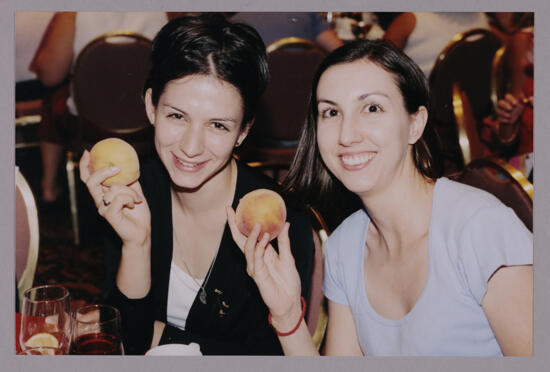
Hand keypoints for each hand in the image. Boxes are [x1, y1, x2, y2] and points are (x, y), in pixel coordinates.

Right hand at [80, 150, 150, 245]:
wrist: (142, 230)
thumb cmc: (137, 211)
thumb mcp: (134, 190)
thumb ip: (128, 178)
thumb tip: (127, 162)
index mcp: (102, 193)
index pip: (88, 178)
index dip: (84, 165)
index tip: (87, 152)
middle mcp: (99, 200)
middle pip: (91, 181)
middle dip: (103, 172)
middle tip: (117, 167)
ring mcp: (102, 208)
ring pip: (113, 188)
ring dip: (130, 191)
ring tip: (137, 199)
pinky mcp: (109, 215)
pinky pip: (119, 198)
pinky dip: (131, 198)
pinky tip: (134, 204)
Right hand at [226, 207, 301, 321]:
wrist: (290, 302)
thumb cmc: (289, 283)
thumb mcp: (289, 258)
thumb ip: (284, 242)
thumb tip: (286, 224)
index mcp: (262, 253)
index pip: (248, 235)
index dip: (241, 223)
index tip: (237, 208)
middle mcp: (255, 259)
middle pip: (240, 239)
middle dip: (233, 225)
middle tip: (229, 210)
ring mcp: (255, 267)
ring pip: (248, 248)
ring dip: (252, 236)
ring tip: (258, 225)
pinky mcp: (258, 275)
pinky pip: (256, 258)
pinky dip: (259, 247)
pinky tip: (265, 238)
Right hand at [495, 93, 525, 124]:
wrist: (517, 117)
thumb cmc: (520, 109)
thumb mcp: (524, 104)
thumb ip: (525, 101)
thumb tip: (527, 99)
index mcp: (509, 99)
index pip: (507, 96)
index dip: (511, 99)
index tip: (516, 104)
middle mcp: (503, 104)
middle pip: (499, 102)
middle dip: (505, 105)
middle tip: (510, 109)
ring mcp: (499, 110)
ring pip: (497, 110)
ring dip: (503, 113)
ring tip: (510, 115)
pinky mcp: (499, 117)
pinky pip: (498, 118)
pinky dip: (503, 119)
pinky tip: (508, 120)